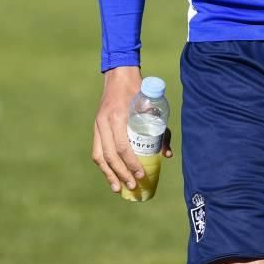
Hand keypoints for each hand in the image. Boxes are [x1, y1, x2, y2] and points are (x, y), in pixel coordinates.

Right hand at [92, 66, 172, 192]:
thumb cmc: (139, 90)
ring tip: (118, 188)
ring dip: (108, 174)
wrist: (119, 74)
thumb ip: (160, 129)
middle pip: (109, 155)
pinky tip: (110, 174)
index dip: (130, 163)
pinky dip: (103, 164)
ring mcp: (98, 124)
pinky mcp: (96, 126)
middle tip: (132, 185)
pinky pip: (96, 150)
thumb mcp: (152, 106)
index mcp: (118, 116)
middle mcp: (104, 122)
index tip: (140, 174)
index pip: (121, 146)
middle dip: (121, 173)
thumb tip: (167, 154)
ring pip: (99, 155)